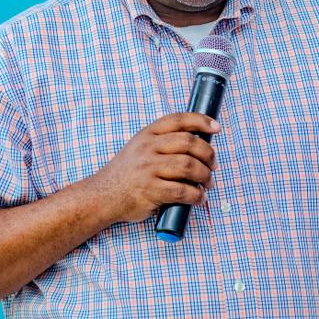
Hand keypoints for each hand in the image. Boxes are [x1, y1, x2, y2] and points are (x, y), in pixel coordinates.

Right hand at [90, 112, 217, 223]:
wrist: (102, 196)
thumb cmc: (128, 173)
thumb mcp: (140, 148)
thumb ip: (163, 142)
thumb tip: (199, 144)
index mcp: (147, 135)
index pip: (178, 120)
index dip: (201, 121)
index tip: (216, 128)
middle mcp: (148, 148)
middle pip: (189, 143)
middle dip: (208, 154)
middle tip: (213, 166)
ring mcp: (148, 169)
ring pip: (188, 166)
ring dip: (205, 175)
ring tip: (207, 183)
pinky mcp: (150, 190)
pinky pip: (181, 191)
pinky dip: (196, 195)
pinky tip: (199, 198)